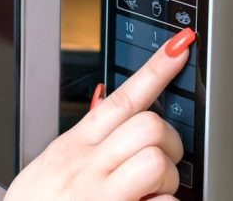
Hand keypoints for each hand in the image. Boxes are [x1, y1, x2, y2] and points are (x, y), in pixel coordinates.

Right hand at [5, 29, 196, 200]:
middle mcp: (88, 166)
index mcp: (75, 146)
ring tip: (149, 194)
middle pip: (150, 126)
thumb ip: (85, 137)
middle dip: (169, 143)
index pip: (122, 97)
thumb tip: (111, 100)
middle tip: (161, 162)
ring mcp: (102, 196)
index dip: (156, 69)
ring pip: (159, 163)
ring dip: (168, 181)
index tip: (181, 46)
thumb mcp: (52, 165)